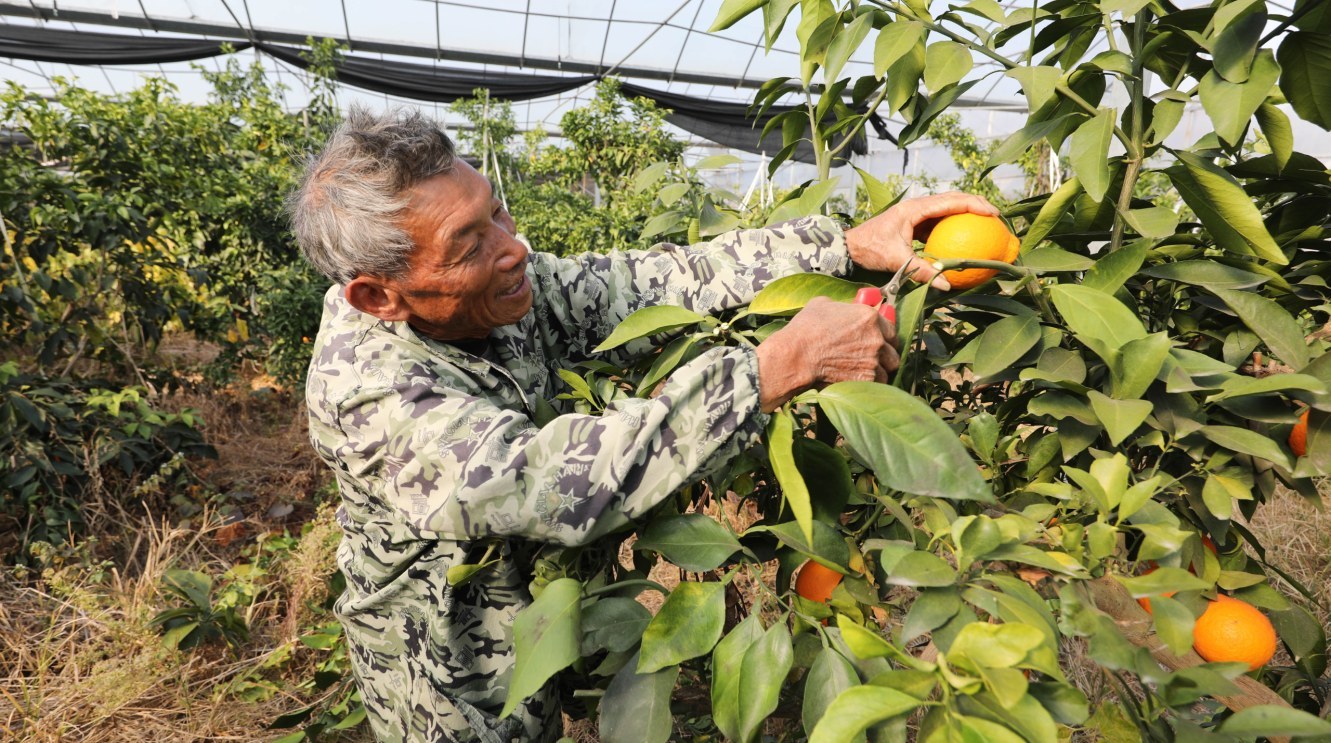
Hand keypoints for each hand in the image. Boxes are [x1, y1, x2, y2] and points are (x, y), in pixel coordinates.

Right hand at [755, 297, 898, 411]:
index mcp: (869, 317)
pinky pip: (877, 385)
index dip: (885, 336)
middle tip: (875, 358)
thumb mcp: (822, 305)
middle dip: (886, 356)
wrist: (797, 356)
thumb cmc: (806, 329)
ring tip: (865, 373)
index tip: (880, 341)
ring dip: (879, 372)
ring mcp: (873, 361)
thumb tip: (842, 310)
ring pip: (888, 371)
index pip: (891, 330)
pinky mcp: (865, 380)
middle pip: (894, 352)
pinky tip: (858, 381)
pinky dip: (870, 385)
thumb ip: (841, 308)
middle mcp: (876, 339)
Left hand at [844, 191, 999, 290]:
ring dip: (965, 213)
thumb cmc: (869, 249)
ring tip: (984, 225)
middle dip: (975, 204)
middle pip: (953, 199)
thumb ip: (922, 271)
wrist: (849, 247)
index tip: (993, 214)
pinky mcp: (913, 224)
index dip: (974, 205)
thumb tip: (947, 285)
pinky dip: (952, 228)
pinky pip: (938, 222)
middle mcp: (916, 207)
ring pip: (946, 209)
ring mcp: (915, 214)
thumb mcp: (896, 260)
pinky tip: (963, 241)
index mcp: (914, 209)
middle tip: (995, 217)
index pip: (951, 201)